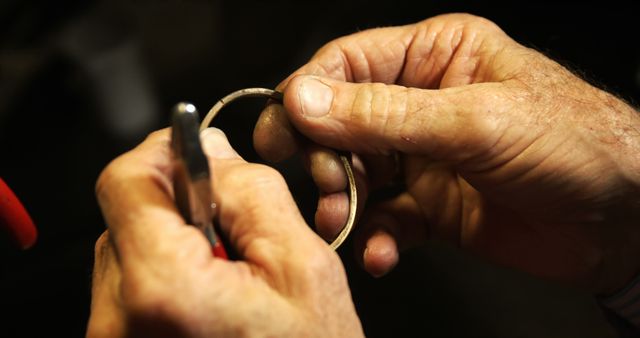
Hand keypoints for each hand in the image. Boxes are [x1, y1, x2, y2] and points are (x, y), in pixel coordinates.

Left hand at [86, 129, 363, 336]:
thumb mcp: (302, 264)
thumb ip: (252, 190)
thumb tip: (209, 148)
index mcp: (164, 290)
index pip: (125, 181)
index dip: (163, 152)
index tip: (195, 153)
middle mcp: (118, 321)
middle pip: (127, 214)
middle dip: (180, 202)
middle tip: (234, 229)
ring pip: (128, 249)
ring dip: (175, 241)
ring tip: (228, 276)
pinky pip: (129, 287)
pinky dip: (167, 275)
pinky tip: (211, 299)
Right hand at [253, 13, 639, 294]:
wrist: (624, 220)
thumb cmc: (575, 145)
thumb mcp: (476, 122)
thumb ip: (384, 115)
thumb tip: (306, 100)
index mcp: (435, 57)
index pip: (347, 64)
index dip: (309, 95)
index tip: (287, 132)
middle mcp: (423, 103)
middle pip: (341, 121)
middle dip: (325, 154)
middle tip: (323, 182)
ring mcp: (425, 156)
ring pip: (357, 172)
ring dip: (343, 198)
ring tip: (344, 218)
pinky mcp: (432, 205)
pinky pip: (385, 218)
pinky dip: (376, 237)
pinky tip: (380, 252)